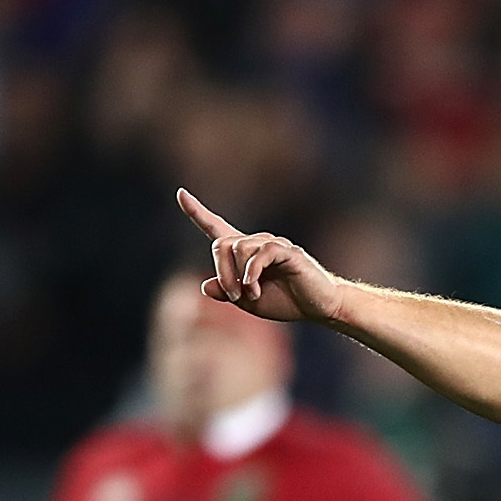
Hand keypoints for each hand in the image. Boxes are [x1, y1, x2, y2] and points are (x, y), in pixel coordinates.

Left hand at [177, 189, 341, 324]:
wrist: (320, 307)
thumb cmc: (286, 302)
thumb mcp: (248, 303)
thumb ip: (227, 293)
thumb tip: (205, 285)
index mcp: (244, 254)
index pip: (216, 227)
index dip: (197, 212)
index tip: (181, 193)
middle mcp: (256, 243)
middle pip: (221, 244)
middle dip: (221, 272)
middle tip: (233, 297)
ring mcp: (272, 244)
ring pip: (238, 248)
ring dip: (237, 277)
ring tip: (251, 296)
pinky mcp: (287, 251)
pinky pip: (261, 253)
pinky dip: (252, 273)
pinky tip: (255, 289)